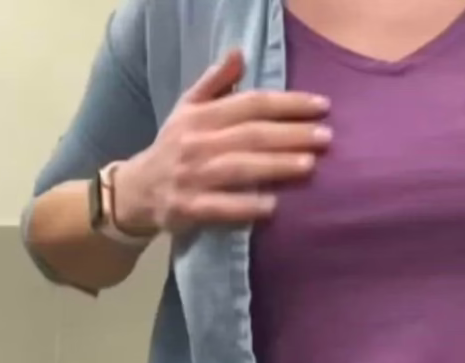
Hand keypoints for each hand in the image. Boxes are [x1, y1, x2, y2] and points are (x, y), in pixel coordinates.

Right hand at [114, 51, 331, 232]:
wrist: (136, 190)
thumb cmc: (175, 146)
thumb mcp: (188, 108)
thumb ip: (216, 82)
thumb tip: (240, 52)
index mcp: (201, 115)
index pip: (251, 103)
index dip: (287, 103)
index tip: (322, 105)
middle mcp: (197, 142)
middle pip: (251, 135)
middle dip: (291, 134)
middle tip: (327, 137)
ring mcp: (192, 176)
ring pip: (238, 168)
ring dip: (275, 166)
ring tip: (309, 165)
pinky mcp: (188, 208)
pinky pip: (220, 207)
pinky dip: (246, 206)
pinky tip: (273, 206)